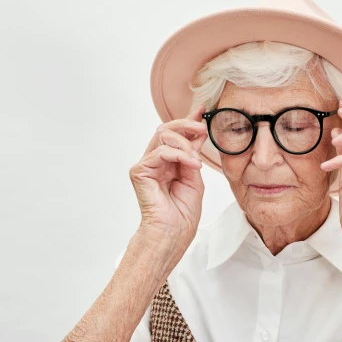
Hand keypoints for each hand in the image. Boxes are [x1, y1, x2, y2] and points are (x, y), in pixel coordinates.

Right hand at [129, 104, 207, 250]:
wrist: (174, 232)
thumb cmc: (183, 213)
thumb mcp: (195, 177)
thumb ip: (193, 154)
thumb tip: (198, 132)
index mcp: (168, 162)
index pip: (176, 134)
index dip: (188, 120)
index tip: (202, 109)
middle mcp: (155, 161)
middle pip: (166, 129)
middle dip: (186, 125)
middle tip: (202, 128)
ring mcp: (146, 165)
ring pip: (162, 136)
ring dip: (184, 144)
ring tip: (196, 160)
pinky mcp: (140, 172)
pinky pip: (159, 152)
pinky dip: (178, 155)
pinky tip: (191, 165)